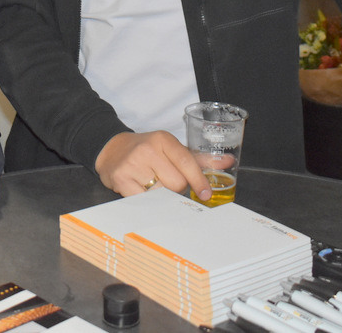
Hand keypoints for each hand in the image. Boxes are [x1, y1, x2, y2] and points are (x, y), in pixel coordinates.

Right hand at [94, 131, 211, 202]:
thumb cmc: (148, 151)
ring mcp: (132, 164)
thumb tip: (229, 161)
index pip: (187, 162)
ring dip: (162, 196)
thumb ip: (200, 158)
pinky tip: (143, 192)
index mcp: (163, 139)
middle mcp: (148, 150)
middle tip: (167, 182)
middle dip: (176, 188)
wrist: (112, 149)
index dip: (199, 180)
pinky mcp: (120, 179)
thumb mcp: (172, 149)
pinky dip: (147, 202)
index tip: (205, 194)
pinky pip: (143, 201)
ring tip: (154, 185)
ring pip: (161, 194)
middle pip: (176, 183)